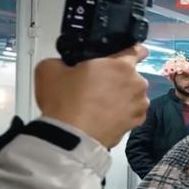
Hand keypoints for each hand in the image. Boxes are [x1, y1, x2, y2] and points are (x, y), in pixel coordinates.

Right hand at [35, 45, 149, 147]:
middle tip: (96, 85)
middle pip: (130, 75)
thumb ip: (63, 60)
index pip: (137, 50)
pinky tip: (105, 116)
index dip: (130, 51)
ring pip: (132, 94)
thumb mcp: (49, 69)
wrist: (71, 137)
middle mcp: (137, 83)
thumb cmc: (64, 100)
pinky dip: (122, 113)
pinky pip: (132, 112)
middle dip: (117, 78)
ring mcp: (139, 104)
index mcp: (121, 65)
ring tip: (99, 104)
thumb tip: (66, 65)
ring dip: (122, 96)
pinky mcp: (137, 123)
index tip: (122, 56)